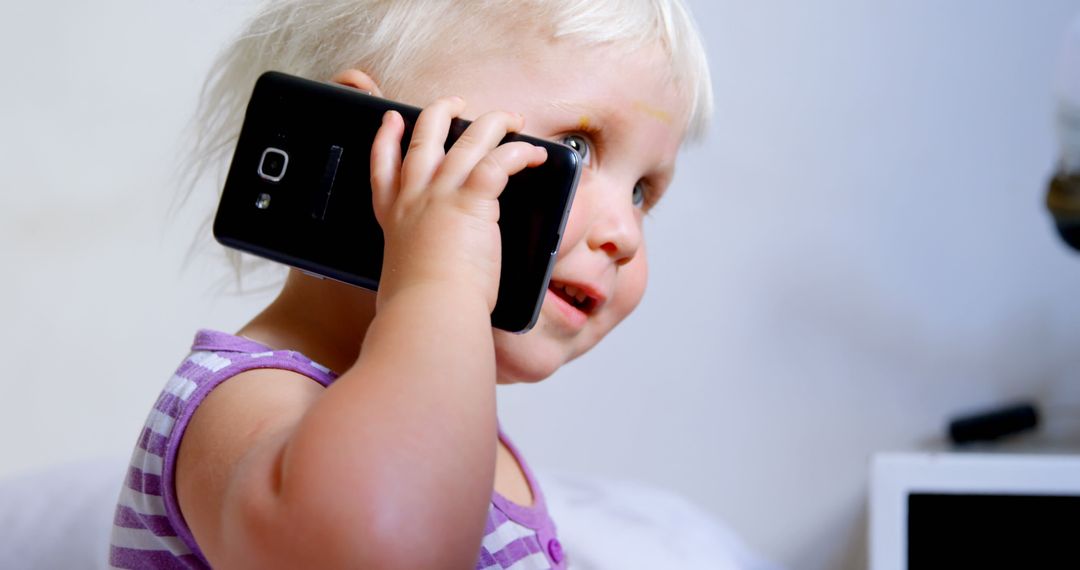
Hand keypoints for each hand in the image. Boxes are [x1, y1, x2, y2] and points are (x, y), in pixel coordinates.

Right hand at [369, 97, 547, 312]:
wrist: (428, 312)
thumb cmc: (421, 306)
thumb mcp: (406, 275)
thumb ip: (418, 260)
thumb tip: (435, 270)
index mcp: (395, 216)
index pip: (382, 167)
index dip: (385, 138)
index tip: (391, 120)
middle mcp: (415, 197)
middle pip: (424, 136)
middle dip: (442, 111)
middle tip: (458, 104)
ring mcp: (441, 194)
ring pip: (468, 138)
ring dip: (494, 122)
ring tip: (512, 119)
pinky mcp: (471, 200)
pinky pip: (499, 161)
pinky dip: (520, 153)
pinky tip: (535, 154)